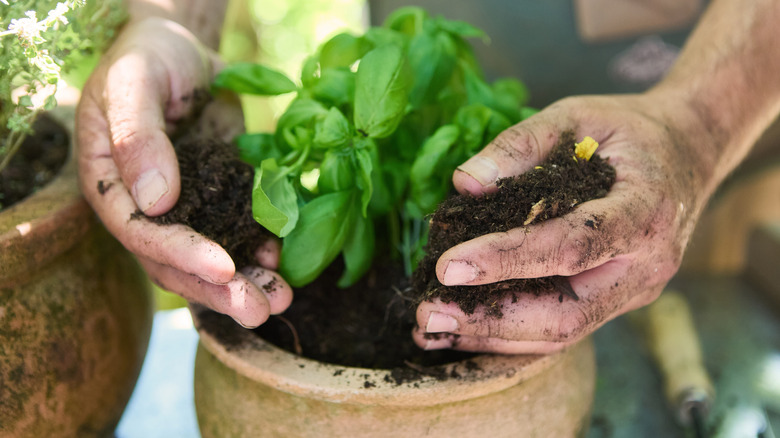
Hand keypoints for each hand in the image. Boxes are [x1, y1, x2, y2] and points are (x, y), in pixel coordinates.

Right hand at [77, 17, 291, 327]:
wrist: (183, 51)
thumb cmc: (147, 58)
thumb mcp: (134, 84)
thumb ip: (139, 138)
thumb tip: (155, 200)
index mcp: (111, 187)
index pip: (141, 233)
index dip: (182, 254)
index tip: (224, 268)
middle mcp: (146, 208)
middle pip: (178, 262)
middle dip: (220, 289)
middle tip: (260, 309)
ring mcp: (187, 207)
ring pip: (212, 257)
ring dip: (247, 282)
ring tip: (282, 301)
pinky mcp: (220, 197)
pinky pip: (240, 232)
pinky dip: (263, 250)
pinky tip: (285, 261)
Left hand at [414, 93, 713, 353]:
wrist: (689, 151)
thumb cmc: (628, 130)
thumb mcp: (575, 115)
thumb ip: (520, 144)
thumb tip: (464, 184)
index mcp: (645, 210)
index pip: (572, 245)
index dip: (508, 259)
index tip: (448, 265)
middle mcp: (646, 265)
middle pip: (567, 314)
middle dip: (491, 319)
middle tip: (427, 312)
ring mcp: (635, 291)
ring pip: (562, 333)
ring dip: (492, 336)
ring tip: (431, 327)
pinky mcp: (617, 301)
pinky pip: (563, 327)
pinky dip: (510, 333)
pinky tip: (463, 327)